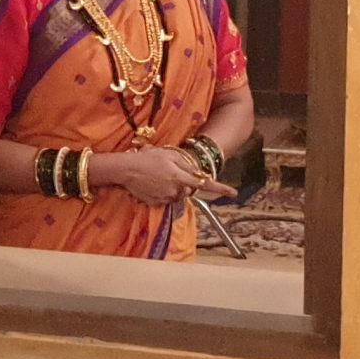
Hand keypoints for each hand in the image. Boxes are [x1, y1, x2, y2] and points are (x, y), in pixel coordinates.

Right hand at [97, 146, 213, 207]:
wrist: (125, 169)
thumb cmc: (147, 158)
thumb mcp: (169, 155)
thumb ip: (186, 165)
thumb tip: (197, 175)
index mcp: (181, 177)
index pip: (205, 184)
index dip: (221, 189)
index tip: (234, 193)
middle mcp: (176, 190)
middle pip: (189, 190)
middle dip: (186, 184)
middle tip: (172, 172)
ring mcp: (165, 198)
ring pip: (178, 196)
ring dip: (174, 188)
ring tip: (159, 177)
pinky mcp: (155, 203)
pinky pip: (165, 200)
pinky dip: (162, 193)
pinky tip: (152, 185)